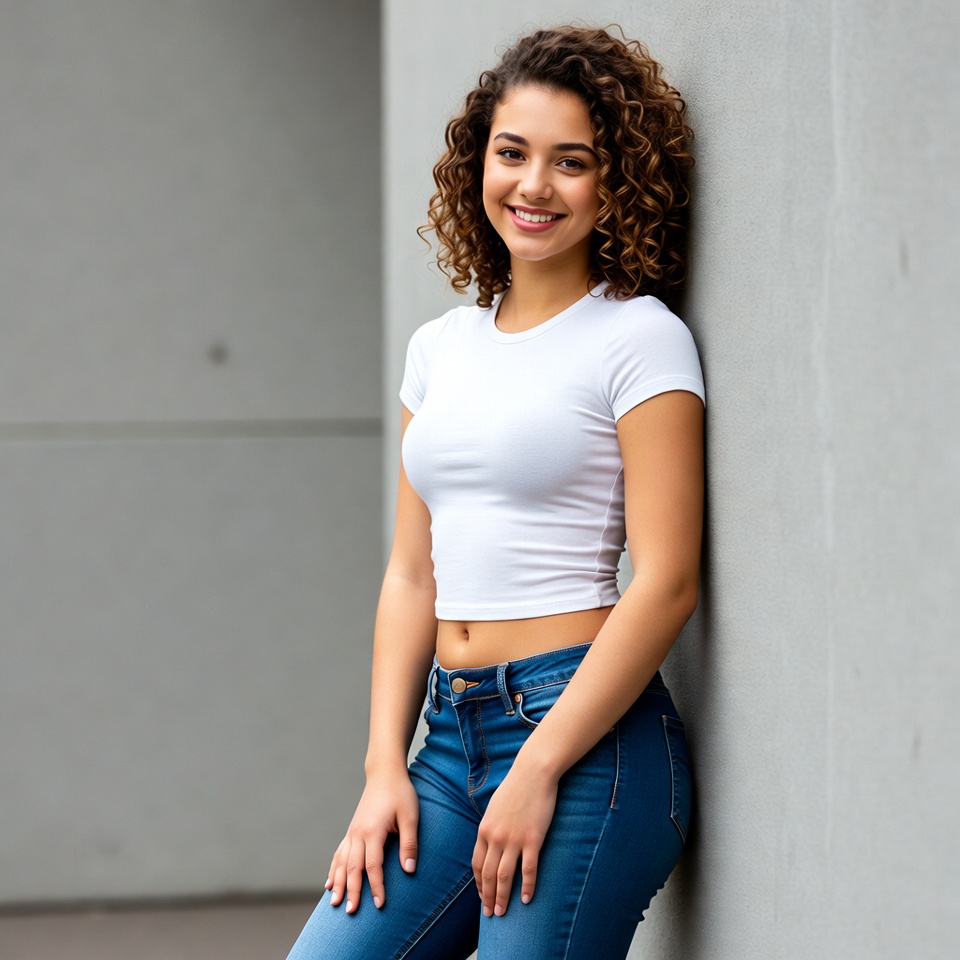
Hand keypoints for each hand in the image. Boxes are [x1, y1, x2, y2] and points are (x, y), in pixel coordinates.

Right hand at [326, 769, 418, 913]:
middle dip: (351, 891)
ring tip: (334, 904)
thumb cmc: (401, 794)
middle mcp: (358, 833)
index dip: (376, 886)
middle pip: (352, 867)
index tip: (379, 905)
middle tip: (351, 912)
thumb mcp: (410, 817)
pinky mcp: (351, 830)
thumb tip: (409, 871)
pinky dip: (333, 869)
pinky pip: (339, 853)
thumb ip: (409, 844)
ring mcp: (352, 831)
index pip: (373, 865)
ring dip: (337, 883)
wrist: (385, 774)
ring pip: (341, 862)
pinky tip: (329, 883)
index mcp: (372, 831)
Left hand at [472, 766, 557, 916]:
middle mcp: (495, 837)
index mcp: (484, 829)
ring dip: (502, 897)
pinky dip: (527, 887)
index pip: (477, 864)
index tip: (482, 897)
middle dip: (487, 897)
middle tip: (490, 914)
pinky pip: (528, 869)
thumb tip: (490, 843)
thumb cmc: (516, 787)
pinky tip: (527, 899)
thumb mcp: (495, 808)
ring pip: (504, 876)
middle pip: (488, 874)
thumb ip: (491, 827)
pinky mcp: (532, 839)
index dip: (478, 884)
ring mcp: (514, 839)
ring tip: (502, 912)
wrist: (533, 772)